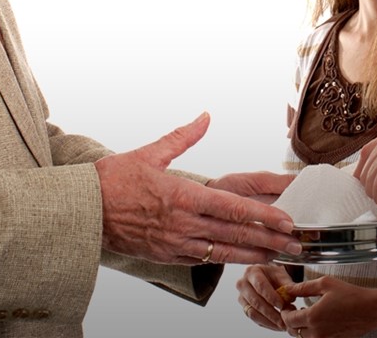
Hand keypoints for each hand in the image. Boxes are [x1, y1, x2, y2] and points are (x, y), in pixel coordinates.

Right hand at [94, 112, 300, 264]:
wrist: (80, 213)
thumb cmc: (112, 181)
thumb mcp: (150, 152)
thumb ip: (183, 136)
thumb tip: (205, 116)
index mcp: (182, 196)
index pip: (232, 208)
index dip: (263, 216)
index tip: (285, 221)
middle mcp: (182, 223)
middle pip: (234, 234)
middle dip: (269, 240)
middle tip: (296, 245)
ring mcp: (174, 244)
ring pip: (221, 252)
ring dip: (252, 255)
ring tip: (277, 257)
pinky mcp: (165, 256)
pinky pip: (201, 259)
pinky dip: (224, 259)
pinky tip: (240, 258)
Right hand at [236, 264, 294, 330]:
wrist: (268, 278)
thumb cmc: (275, 276)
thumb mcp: (282, 276)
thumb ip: (288, 285)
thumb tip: (290, 298)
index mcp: (252, 272)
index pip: (260, 286)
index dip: (271, 297)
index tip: (282, 305)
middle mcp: (243, 283)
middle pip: (256, 301)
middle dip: (271, 312)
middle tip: (283, 320)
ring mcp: (242, 297)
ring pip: (253, 312)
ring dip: (268, 321)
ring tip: (282, 324)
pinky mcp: (244, 308)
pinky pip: (254, 318)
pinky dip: (266, 323)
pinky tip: (276, 325)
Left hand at [280, 276, 376, 337]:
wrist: (370, 309)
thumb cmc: (350, 295)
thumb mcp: (325, 284)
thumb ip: (303, 287)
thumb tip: (288, 289)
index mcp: (312, 316)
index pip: (288, 319)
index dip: (284, 312)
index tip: (287, 304)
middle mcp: (316, 332)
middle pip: (293, 331)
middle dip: (290, 320)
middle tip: (293, 309)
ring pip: (303, 337)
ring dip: (300, 327)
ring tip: (306, 314)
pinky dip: (311, 332)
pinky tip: (317, 321)